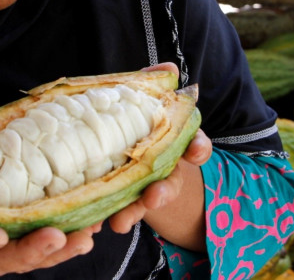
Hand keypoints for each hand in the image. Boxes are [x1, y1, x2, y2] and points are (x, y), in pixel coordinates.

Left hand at [110, 61, 212, 250]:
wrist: (103, 142)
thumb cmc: (128, 117)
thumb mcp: (136, 97)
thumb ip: (150, 84)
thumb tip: (167, 69)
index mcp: (172, 141)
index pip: (194, 144)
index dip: (199, 148)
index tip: (197, 152)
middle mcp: (163, 167)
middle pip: (171, 181)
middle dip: (164, 191)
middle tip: (154, 197)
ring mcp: (142, 186)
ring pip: (143, 202)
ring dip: (135, 212)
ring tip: (120, 222)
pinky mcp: (119, 200)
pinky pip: (115, 211)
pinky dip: (106, 217)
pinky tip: (95, 224)